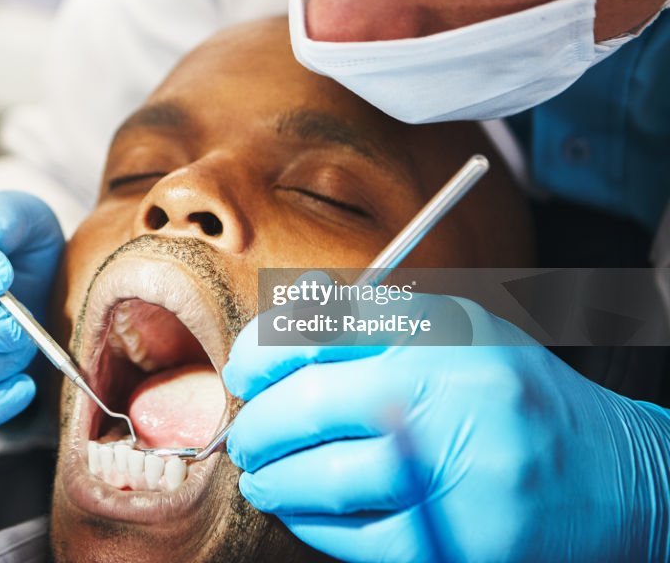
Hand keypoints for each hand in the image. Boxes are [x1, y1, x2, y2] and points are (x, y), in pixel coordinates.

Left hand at [222, 293, 669, 561]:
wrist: (614, 480)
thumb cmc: (517, 396)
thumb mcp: (458, 332)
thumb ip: (370, 320)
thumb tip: (283, 317)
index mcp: (442, 339)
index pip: (317, 334)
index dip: (259, 354)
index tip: (243, 373)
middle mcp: (450, 402)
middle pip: (308, 407)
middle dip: (256, 424)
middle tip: (242, 434)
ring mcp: (455, 480)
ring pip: (323, 481)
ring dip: (273, 479)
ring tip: (261, 475)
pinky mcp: (457, 547)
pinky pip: (355, 540)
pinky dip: (310, 525)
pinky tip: (299, 510)